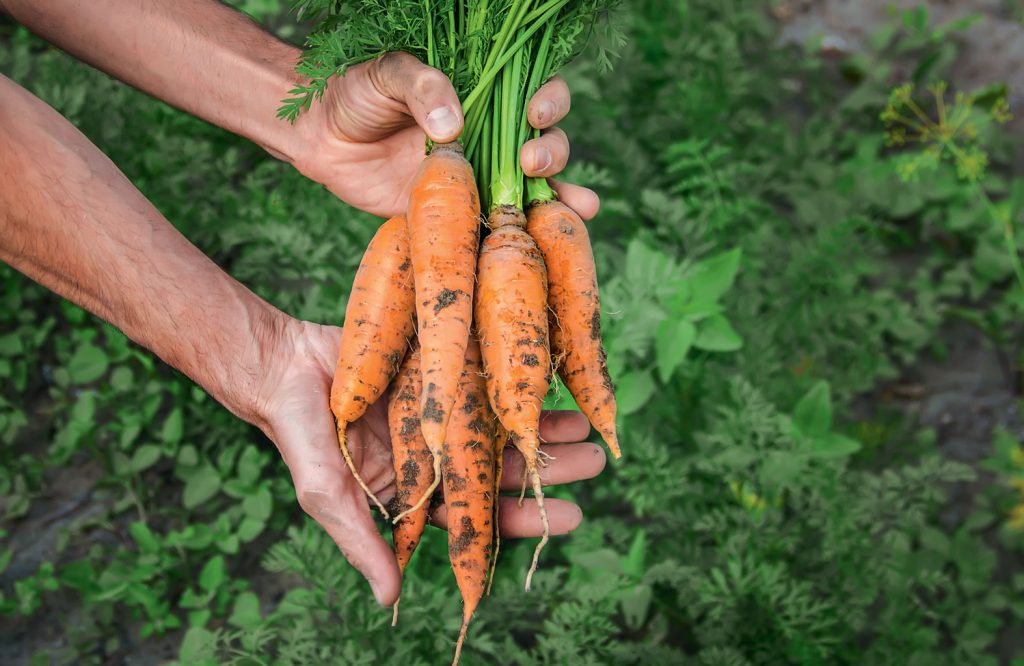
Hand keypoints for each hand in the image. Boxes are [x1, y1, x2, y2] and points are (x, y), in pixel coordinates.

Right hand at [256, 318, 606, 605]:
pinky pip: (485, 381)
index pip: (476, 514)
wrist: (282, 364)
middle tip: (594, 466)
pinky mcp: (438, 373)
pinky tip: (549, 386)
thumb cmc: (299, 434)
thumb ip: (362, 542)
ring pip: (501, 427)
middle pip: (499, 470)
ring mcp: (439, 414)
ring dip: (543, 430)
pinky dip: (515, 386)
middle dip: (547, 471)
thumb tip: (390, 600)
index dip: (521, 519)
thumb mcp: (328, 494)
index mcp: (413, 493)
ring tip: (588, 432)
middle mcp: (434, 456)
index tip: (568, 519)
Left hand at [290, 51, 600, 219]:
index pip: (537, 91)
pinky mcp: (462, 211)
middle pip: (548, 142)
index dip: (549, 99)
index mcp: (486, 94)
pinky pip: (500, 225)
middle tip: (528, 160)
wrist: (321, 137)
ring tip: (578, 206)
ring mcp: (481, 176)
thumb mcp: (387, 74)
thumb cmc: (357, 93)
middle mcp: (494, 135)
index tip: (534, 111)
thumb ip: (422, 87)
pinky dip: (528, 236)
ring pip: (538, 189)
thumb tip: (454, 125)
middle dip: (552, 152)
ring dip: (565, 197)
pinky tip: (554, 240)